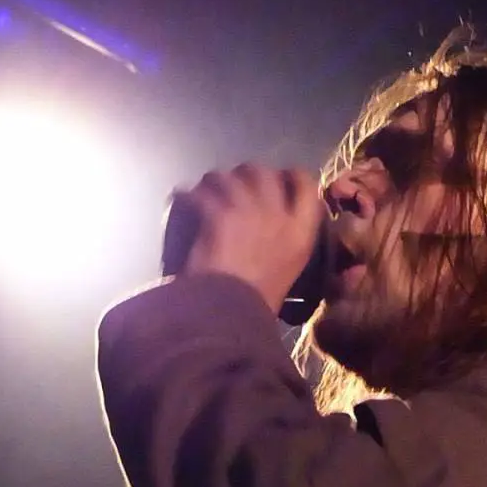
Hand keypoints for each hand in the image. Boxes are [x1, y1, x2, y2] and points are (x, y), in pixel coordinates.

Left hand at [178, 164, 322, 313]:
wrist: (231, 315)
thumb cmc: (258, 306)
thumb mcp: (288, 274)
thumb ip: (285, 247)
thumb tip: (271, 237)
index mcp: (300, 232)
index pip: (306, 184)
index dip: (290, 176)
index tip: (280, 179)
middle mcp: (277, 214)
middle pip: (262, 171)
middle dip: (246, 175)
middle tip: (232, 188)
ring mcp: (247, 209)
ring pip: (225, 176)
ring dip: (213, 183)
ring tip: (203, 195)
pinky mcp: (217, 213)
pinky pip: (196, 193)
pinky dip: (184, 197)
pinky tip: (179, 202)